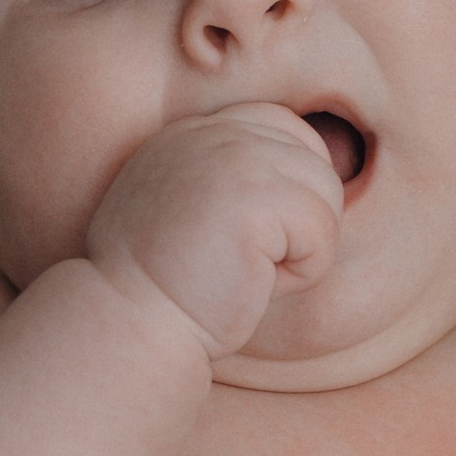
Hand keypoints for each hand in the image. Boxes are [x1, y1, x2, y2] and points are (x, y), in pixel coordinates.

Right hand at [84, 105, 345, 360]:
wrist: (129, 326)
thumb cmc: (162, 290)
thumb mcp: (187, 212)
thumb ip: (232, 180)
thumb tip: (310, 179)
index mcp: (192, 133)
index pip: (284, 129)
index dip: (289, 189)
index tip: (249, 236)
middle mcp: (210, 132)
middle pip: (314, 159)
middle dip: (299, 222)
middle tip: (246, 261)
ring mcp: (231, 158)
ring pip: (326, 193)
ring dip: (302, 249)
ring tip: (247, 272)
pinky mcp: (252, 198)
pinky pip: (322, 231)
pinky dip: (301, 272)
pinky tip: (253, 282)